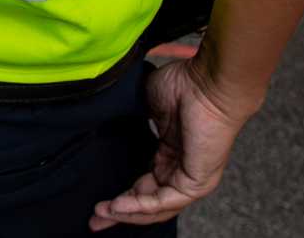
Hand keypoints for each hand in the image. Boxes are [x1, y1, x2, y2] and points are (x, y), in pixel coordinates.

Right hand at [89, 58, 254, 229]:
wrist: (208, 84)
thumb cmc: (184, 86)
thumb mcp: (147, 106)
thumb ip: (131, 121)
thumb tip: (107, 122)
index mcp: (170, 154)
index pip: (144, 185)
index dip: (121, 195)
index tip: (98, 202)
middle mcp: (180, 171)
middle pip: (148, 203)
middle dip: (120, 213)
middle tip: (95, 220)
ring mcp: (190, 179)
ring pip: (156, 208)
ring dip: (127, 213)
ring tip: (102, 214)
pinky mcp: (197, 183)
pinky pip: (165, 202)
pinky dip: (140, 206)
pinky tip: (119, 206)